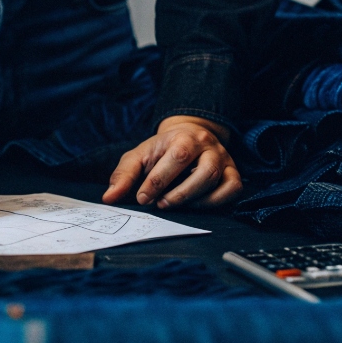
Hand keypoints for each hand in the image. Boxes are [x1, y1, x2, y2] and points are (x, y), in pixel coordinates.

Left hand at [102, 115, 241, 208]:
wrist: (189, 137)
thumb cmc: (162, 150)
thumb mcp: (139, 156)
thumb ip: (124, 175)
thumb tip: (109, 198)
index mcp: (184, 136)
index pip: (177, 157)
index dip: (158, 180)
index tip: (143, 197)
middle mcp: (208, 146)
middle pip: (203, 170)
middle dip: (179, 192)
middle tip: (159, 204)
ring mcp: (223, 159)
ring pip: (217, 180)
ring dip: (194, 199)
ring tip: (173, 206)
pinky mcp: (232, 173)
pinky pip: (232, 189)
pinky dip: (216, 201)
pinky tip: (196, 206)